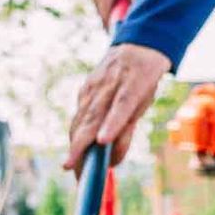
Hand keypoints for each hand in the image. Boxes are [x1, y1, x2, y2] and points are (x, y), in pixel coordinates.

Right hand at [65, 43, 170, 169]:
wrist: (134, 46)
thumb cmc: (143, 79)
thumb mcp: (145, 101)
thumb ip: (127, 126)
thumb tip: (111, 155)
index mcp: (132, 85)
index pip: (122, 106)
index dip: (112, 124)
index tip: (102, 142)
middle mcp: (108, 85)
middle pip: (92, 118)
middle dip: (79, 145)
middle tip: (70, 168)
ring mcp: (93, 87)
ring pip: (81, 119)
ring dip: (73, 144)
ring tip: (70, 167)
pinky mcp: (84, 90)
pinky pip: (80, 116)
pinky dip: (76, 135)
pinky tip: (74, 152)